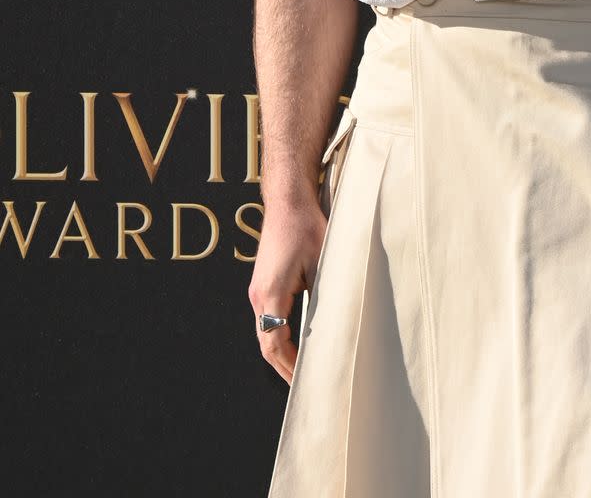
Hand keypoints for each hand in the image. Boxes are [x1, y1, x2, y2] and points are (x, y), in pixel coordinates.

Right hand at [248, 196, 327, 383]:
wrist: (288, 201)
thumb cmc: (307, 227)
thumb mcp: (323, 261)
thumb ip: (323, 295)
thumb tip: (332, 327)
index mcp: (271, 292)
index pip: (274, 342)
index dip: (289, 366)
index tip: (306, 382)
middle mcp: (258, 295)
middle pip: (266, 343)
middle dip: (284, 367)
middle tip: (305, 388)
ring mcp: (258, 289)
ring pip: (265, 332)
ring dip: (281, 353)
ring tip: (301, 373)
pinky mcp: (262, 283)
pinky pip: (268, 319)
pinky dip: (280, 337)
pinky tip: (295, 345)